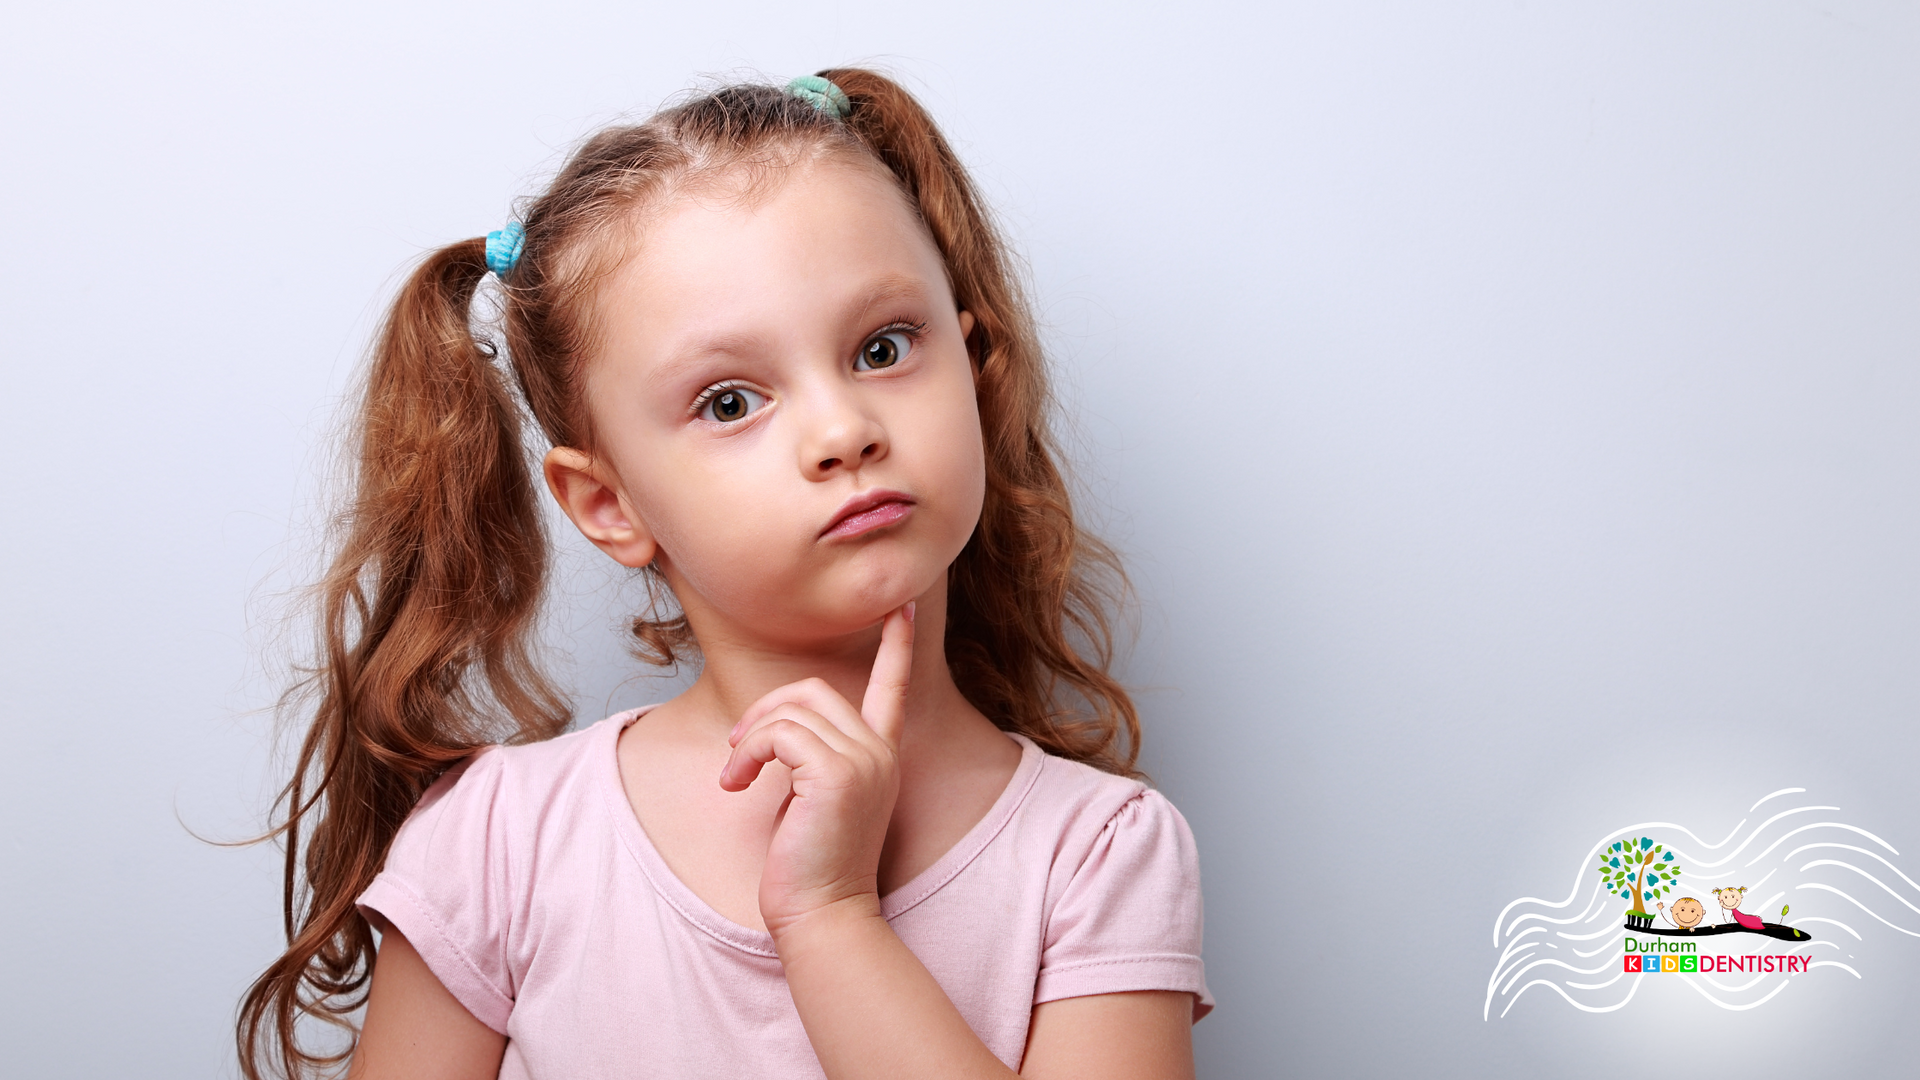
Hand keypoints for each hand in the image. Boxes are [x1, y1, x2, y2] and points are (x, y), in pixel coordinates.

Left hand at [720, 604, 914, 938]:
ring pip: (791, 709)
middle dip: (765, 708)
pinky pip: (778, 734)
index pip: (893, 687)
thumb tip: (773, 730)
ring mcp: (863, 760)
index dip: (897, 645)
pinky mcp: (836, 773)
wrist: (821, 913)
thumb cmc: (809, 864)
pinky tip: (738, 784)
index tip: (904, 606)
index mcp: (882, 755)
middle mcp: (880, 752)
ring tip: (734, 776)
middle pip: (813, 689)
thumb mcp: (814, 798)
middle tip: (737, 748)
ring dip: (749, 739)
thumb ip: (810, 756)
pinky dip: (748, 753)